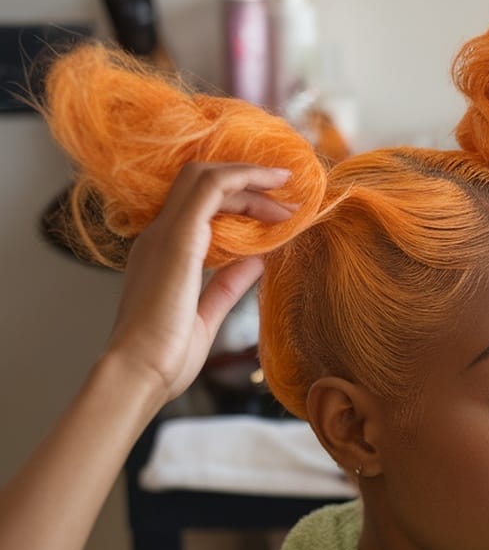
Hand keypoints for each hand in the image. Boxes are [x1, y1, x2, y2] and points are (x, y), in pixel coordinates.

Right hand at [102, 162, 293, 405]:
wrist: (138, 373)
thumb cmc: (165, 359)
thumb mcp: (205, 316)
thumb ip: (227, 286)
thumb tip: (256, 261)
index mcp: (162, 254)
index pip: (198, 207)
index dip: (238, 200)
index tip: (277, 211)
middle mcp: (160, 236)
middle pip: (202, 184)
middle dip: (247, 184)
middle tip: (289, 202)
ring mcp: (166, 234)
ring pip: (207, 178)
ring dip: (252, 179)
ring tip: (289, 193)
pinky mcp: (178, 238)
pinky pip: (211, 187)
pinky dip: (245, 177)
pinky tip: (275, 183)